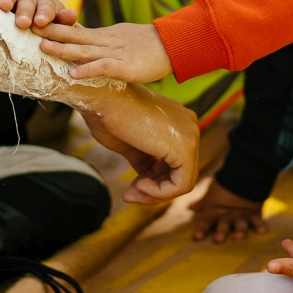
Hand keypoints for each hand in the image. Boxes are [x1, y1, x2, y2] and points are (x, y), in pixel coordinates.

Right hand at [0, 0, 76, 30]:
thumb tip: (73, 15)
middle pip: (26, 3)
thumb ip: (63, 18)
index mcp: (44, 4)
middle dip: (24, 12)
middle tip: (22, 23)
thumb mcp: (56, 16)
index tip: (41, 23)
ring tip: (2, 4)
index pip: (46, 9)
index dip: (44, 15)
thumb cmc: (43, 16)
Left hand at [39, 21, 173, 83]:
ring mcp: (114, 53)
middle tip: (27, 27)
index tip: (33, 22)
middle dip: (50, 32)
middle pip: (73, 36)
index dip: (53, 26)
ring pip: (84, 50)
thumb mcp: (120, 38)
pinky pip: (103, 67)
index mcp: (103, 36)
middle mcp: (105, 42)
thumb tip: (80, 40)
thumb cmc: (148, 44)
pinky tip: (73, 73)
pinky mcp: (125, 66)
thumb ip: (100, 41)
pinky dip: (88, 70)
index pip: (74, 30)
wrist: (173, 44)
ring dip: (63, 49)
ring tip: (43, 48)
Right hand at [76, 82, 199, 203]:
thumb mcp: (129, 144)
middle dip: (155, 189)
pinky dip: (160, 192)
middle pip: (180, 173)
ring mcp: (190, 135)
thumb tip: (147, 179)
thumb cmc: (109, 115)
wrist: (102, 97)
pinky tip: (139, 186)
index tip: (131, 187)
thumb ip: (143, 159)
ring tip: (131, 192)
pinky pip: (181, 184)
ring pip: (182, 181)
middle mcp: (189, 126)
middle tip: (129, 194)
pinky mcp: (184, 147)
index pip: (174, 162)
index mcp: (178, 122)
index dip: (154, 181)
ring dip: (155, 194)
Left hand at [190, 179, 266, 242]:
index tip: (196, 238)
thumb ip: (203, 202)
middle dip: (221, 232)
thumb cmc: (224, 186)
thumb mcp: (211, 194)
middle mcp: (228, 215)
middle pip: (223, 224)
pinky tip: (261, 232)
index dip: (201, 229)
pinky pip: (257, 220)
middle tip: (219, 240)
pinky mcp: (254, 213)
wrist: (244, 174)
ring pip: (240, 224)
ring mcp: (241, 215)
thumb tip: (191, 207)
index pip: (206, 220)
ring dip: (239, 230)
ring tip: (238, 237)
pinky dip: (260, 225)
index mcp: (215, 210)